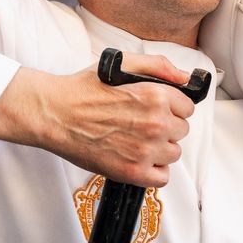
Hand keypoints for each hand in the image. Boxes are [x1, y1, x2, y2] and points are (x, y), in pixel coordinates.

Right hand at [0, 55, 196, 187]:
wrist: (54, 114)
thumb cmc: (82, 90)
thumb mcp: (121, 65)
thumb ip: (158, 66)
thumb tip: (185, 78)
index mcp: (156, 96)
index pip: (187, 108)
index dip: (171, 108)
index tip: (155, 110)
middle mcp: (156, 123)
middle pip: (181, 131)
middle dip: (165, 127)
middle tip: (140, 124)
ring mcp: (146, 150)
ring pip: (174, 154)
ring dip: (160, 149)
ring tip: (136, 141)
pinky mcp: (133, 172)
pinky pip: (162, 177)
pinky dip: (153, 171)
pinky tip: (137, 159)